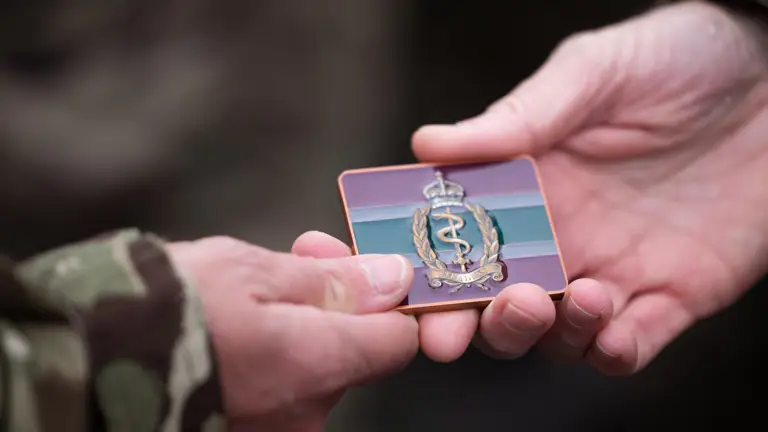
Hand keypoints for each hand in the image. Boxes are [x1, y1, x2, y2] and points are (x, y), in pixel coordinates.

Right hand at [167, 232, 416, 430]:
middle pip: (350, 353)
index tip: (364, 270)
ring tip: (246, 293)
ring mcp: (275, 431)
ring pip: (310, 370)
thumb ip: (331, 282)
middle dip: (330, 304)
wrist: (78, 363)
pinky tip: (230, 333)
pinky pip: (277, 389)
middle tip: (295, 259)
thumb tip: (392, 279)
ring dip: (295, 328)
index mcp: (317, 366)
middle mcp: (305, 413)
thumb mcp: (250, 271)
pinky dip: (267, 358)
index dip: (388, 299)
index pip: (398, 340)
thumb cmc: (159, 309)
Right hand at [411, 1, 767, 373]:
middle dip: (484, 324)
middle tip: (490, 314)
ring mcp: (613, 269)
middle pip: (499, 305)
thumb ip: (517, 117)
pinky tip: (614, 333)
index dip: (429, 274)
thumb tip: (426, 143)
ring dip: (553, 334)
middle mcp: (559, 238)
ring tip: (581, 296)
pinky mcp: (672, 294)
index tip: (409, 290)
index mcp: (525, 188)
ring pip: (559, 336)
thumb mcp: (590, 75)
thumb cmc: (674, 59)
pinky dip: (613, 352)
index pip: (460, 243)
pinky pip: (631, 345)